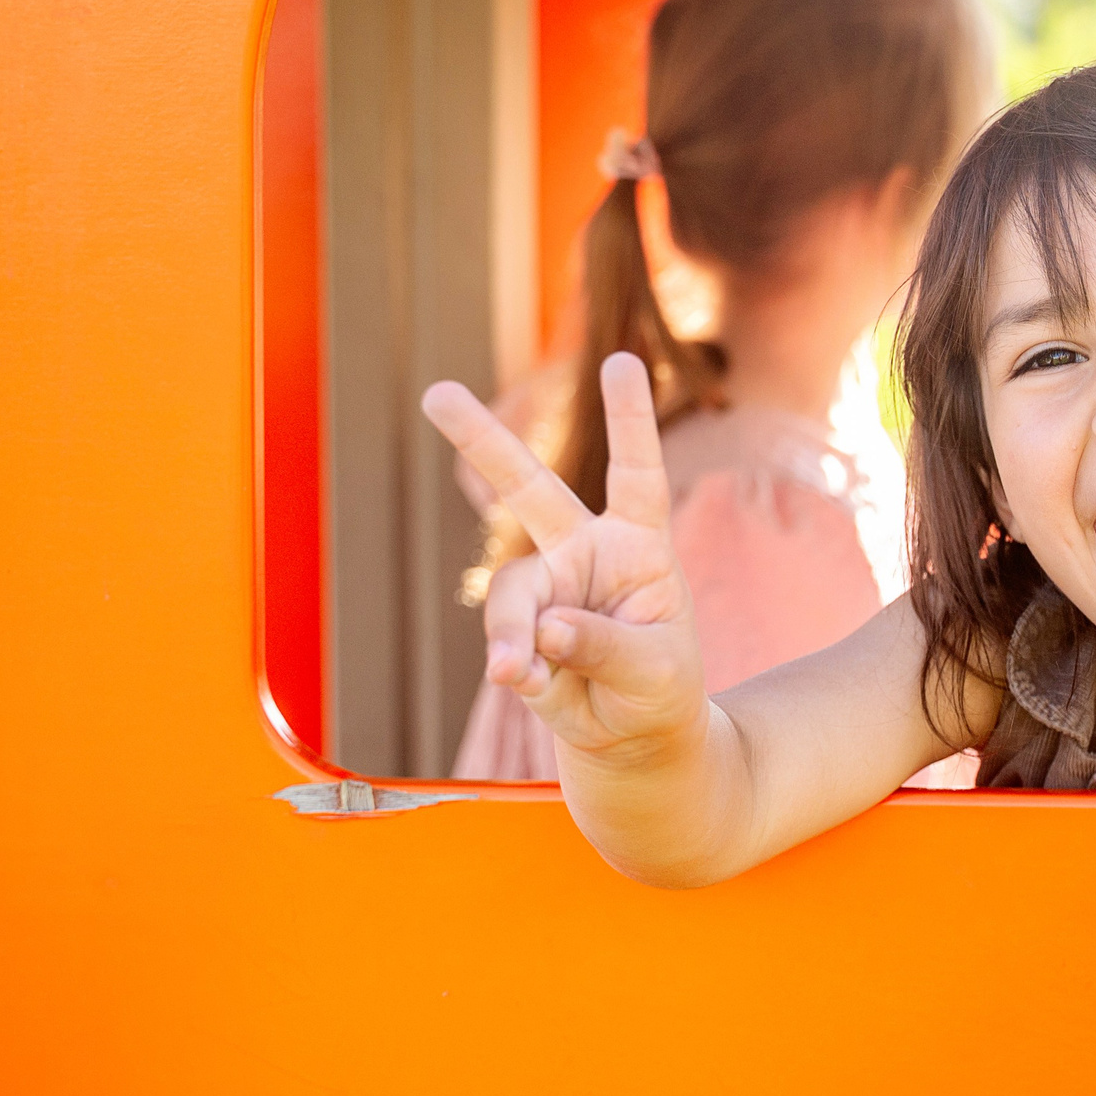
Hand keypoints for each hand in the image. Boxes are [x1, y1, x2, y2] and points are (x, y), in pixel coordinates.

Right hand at [420, 354, 706, 761]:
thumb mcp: (657, 670)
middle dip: (482, 442)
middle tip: (436, 394)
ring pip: (512, 591)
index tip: (620, 360)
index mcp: (638, 544)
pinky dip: (511, 664)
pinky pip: (504, 639)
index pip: (635, 474)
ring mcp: (546, 588)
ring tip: (517, 673)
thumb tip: (546, 625)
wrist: (633, 735)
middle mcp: (585, 552)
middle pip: (530, 489)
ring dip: (511, 632)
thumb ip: (607, 645)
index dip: (628, 419)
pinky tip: (524, 682)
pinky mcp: (518, 628)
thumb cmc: (659, 688)